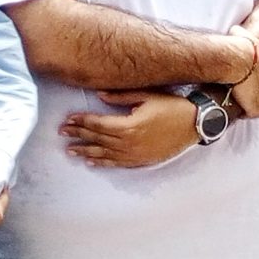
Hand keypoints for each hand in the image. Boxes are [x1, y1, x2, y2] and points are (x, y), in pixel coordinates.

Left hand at [60, 90, 200, 168]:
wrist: (196, 124)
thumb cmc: (173, 107)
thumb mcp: (147, 96)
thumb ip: (121, 97)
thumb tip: (99, 95)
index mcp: (128, 125)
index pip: (96, 124)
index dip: (80, 121)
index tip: (68, 119)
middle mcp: (128, 142)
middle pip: (96, 138)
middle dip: (77, 135)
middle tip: (62, 133)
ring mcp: (134, 154)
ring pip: (103, 153)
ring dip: (85, 151)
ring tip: (70, 150)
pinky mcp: (141, 160)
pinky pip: (116, 163)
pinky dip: (102, 162)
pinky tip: (91, 161)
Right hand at [226, 27, 258, 120]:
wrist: (238, 58)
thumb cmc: (241, 46)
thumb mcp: (248, 39)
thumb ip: (247, 39)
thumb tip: (236, 30)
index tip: (250, 84)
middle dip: (258, 96)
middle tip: (242, 94)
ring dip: (250, 105)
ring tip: (236, 100)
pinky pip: (250, 114)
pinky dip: (242, 112)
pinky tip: (233, 105)